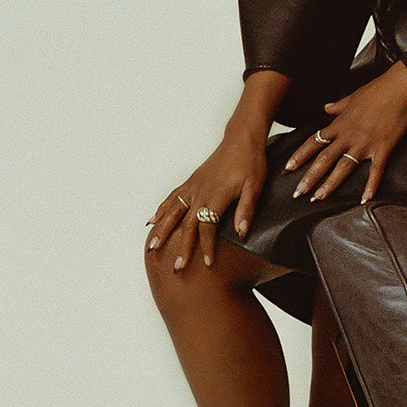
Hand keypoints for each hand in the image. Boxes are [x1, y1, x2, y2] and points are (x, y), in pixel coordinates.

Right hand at [149, 125, 270, 269]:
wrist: (241, 139)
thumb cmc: (250, 162)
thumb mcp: (255, 186)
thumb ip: (246, 209)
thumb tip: (241, 232)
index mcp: (216, 196)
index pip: (209, 228)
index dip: (207, 247)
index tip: (206, 264)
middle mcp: (200, 192)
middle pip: (187, 225)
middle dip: (181, 248)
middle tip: (175, 268)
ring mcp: (192, 187)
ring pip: (172, 212)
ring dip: (162, 231)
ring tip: (152, 248)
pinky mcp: (190, 182)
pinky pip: (171, 198)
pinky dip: (160, 211)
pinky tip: (151, 221)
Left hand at [286, 61, 406, 202]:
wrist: (400, 87)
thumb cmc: (379, 89)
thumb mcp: (352, 96)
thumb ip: (337, 106)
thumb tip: (325, 108)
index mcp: (341, 123)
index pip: (314, 142)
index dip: (300, 156)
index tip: (288, 168)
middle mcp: (349, 136)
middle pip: (324, 159)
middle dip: (309, 177)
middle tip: (299, 192)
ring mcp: (365, 143)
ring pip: (343, 167)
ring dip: (329, 184)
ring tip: (319, 197)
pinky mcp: (383, 148)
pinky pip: (375, 171)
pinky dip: (370, 186)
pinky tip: (365, 199)